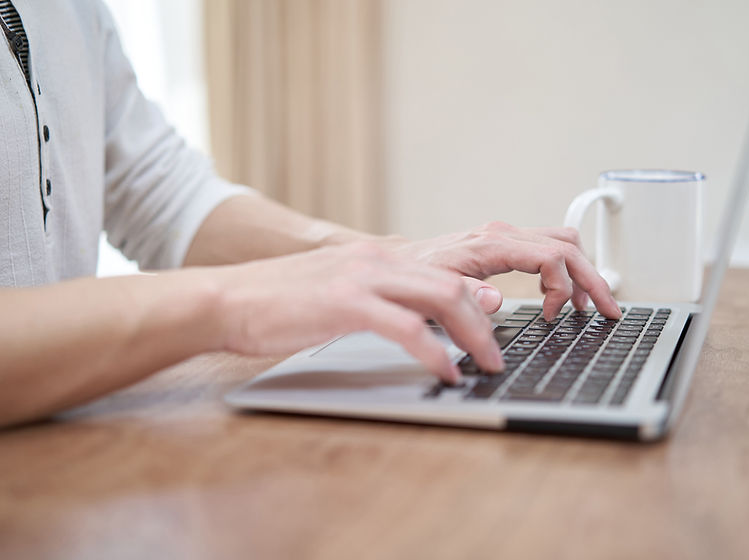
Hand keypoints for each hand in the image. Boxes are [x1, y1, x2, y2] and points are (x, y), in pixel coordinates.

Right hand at [213, 242, 503, 382]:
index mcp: (376, 258)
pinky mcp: (346, 303)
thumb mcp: (335, 294)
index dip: (475, 303)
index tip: (492, 330)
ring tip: (486, 365)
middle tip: (496, 356)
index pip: (443, 275)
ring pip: (441, 298)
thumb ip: (375, 301)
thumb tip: (410, 323)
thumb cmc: (275, 304)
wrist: (225, 299)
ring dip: (473, 335)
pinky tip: (445, 372)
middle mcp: (376, 260)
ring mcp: (362, 278)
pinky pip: (406, 327)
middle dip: (485, 323)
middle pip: (453, 284)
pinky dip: (434, 352)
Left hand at [388, 221, 620, 319]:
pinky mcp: (506, 243)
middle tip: (607, 311)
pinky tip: (558, 294)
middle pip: (568, 247)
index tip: (553, 316)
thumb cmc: (416, 276)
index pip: (551, 257)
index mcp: (492, 245)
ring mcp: (507, 236)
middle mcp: (504, 235)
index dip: (563, 288)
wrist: (401, 262)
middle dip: (593, 280)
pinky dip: (564, 269)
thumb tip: (497, 302)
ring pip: (564, 242)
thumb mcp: (436, 290)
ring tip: (587, 305)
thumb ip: (467, 297)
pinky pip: (549, 247)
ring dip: (582, 272)